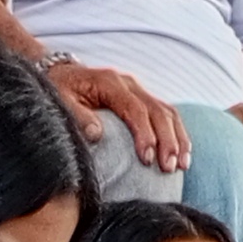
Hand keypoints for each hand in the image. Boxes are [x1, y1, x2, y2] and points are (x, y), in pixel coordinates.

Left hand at [50, 57, 188, 173]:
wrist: (62, 74)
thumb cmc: (60, 91)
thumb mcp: (61, 101)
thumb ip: (78, 117)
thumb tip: (97, 135)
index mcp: (110, 82)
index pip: (135, 109)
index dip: (144, 135)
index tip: (147, 160)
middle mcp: (129, 84)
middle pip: (158, 111)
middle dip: (167, 141)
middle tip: (168, 167)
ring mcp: (138, 90)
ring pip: (168, 112)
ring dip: (178, 139)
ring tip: (181, 165)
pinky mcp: (143, 98)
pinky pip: (167, 115)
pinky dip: (178, 134)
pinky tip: (182, 155)